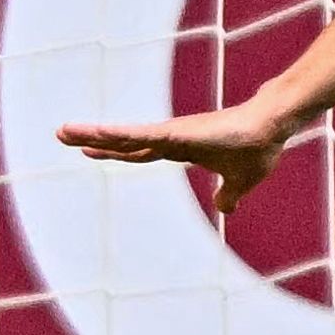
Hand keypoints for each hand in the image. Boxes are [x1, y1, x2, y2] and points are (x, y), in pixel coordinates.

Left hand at [55, 98, 299, 215]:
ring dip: (94, 133)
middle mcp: (169, 138)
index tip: (89, 149)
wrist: (272, 127)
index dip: (113, 151)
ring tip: (65, 131)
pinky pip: (142, 135)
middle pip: (123, 141)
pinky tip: (97, 132)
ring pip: (125, 135)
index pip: (137, 151)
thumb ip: (227, 194)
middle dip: (92, 139)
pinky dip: (119, 134)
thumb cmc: (256, 147)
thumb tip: (224, 208)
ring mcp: (171, 134)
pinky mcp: (178, 132)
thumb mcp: (238, 181)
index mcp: (179, 148)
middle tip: (62, 134)